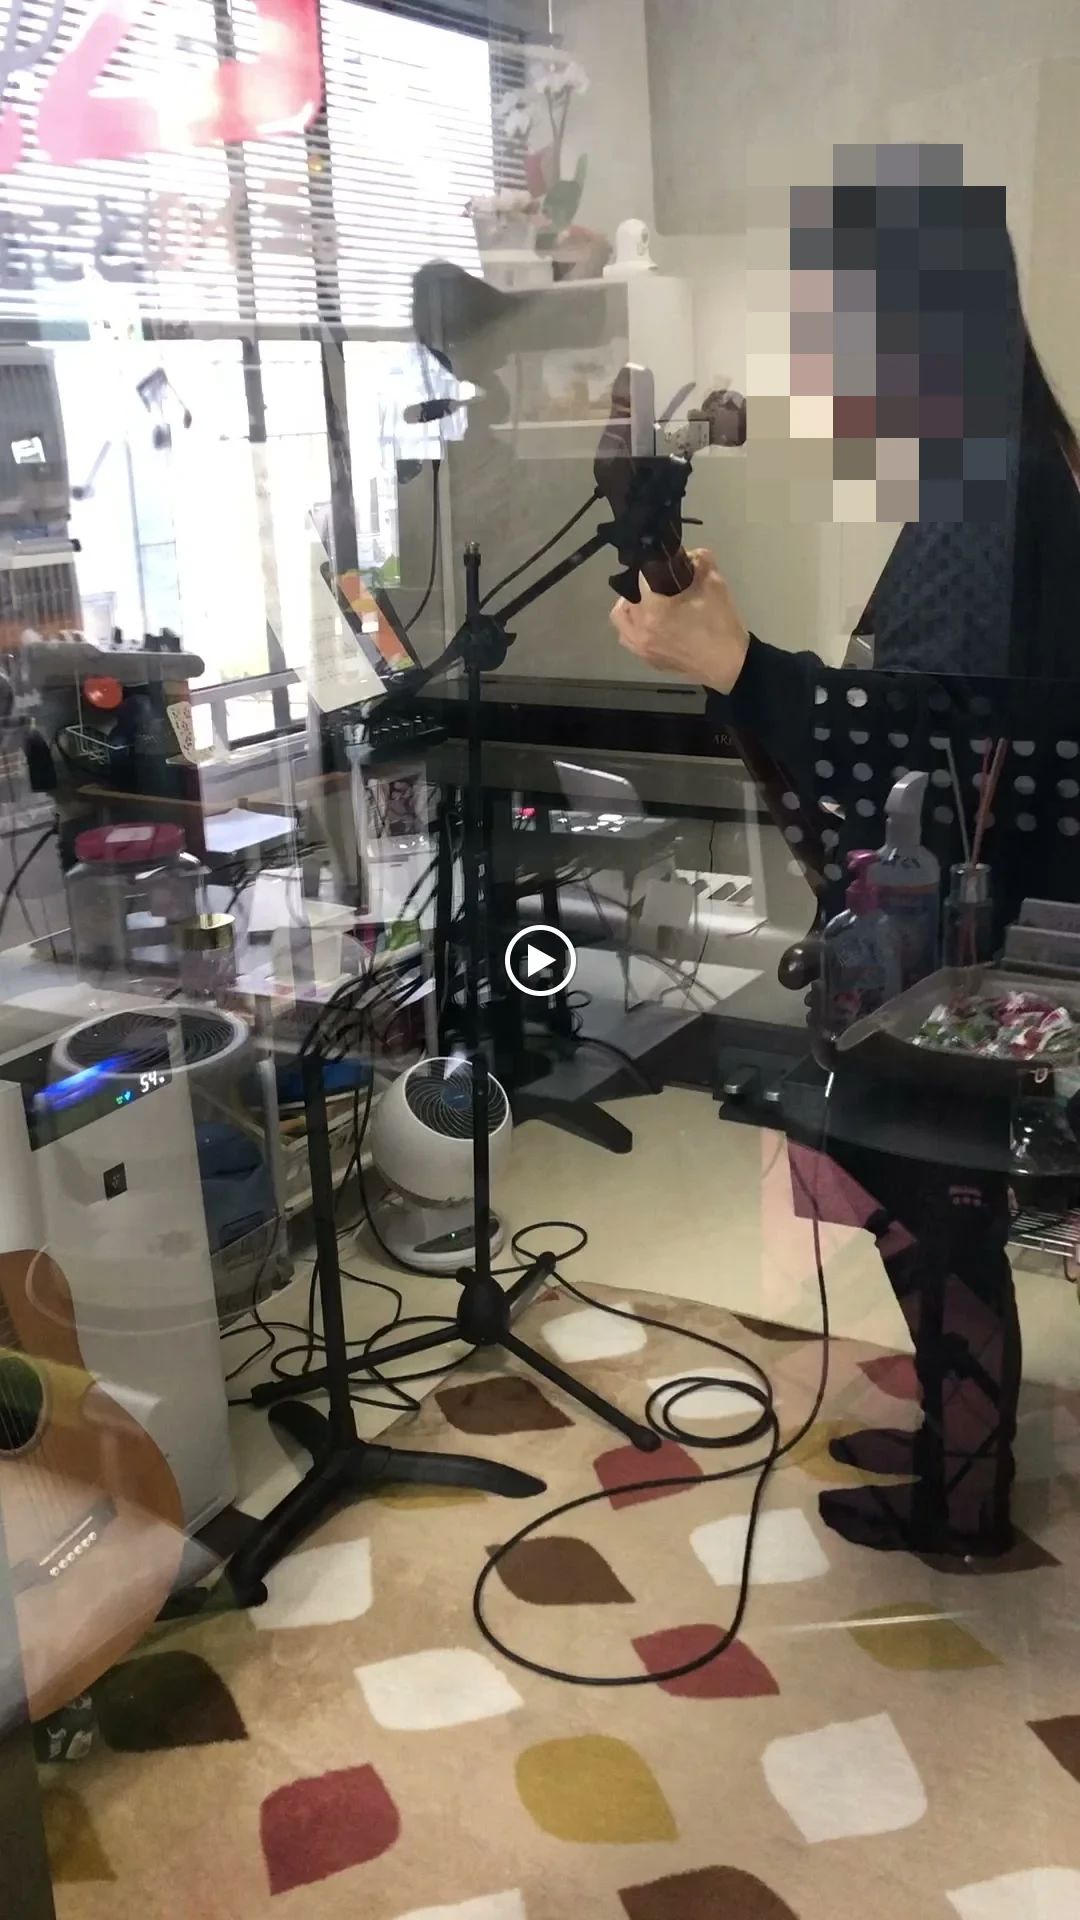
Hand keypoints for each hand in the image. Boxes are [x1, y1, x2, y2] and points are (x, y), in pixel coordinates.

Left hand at [610, 549, 749, 694]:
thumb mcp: (715, 585)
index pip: (640, 578)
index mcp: (654, 610)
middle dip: (638, 587)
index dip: (650, 567)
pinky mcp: (648, 660)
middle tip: (655, 584)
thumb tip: (688, 554)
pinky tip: (651, 623)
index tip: (660, 565)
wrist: (729, 665)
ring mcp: (642, 648)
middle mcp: (640, 631)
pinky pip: (629, 639)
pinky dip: (634, 627)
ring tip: (649, 603)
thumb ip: (699, 560)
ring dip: (631, 608)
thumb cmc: (721, 626)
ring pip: (621, 621)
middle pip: (625, 598)